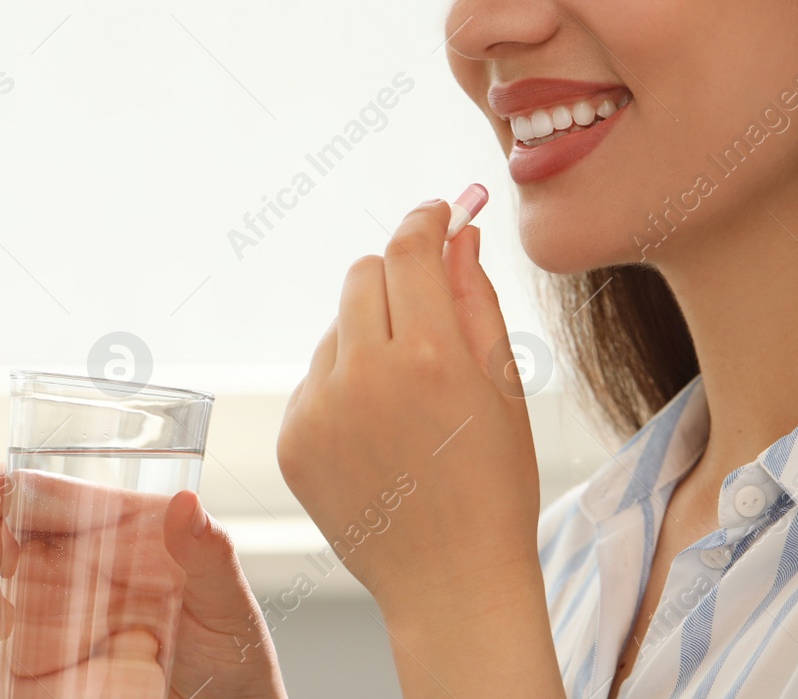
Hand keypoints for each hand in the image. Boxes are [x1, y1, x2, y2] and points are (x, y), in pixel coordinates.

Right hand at [0, 464, 285, 698]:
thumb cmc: (233, 645)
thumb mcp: (227, 596)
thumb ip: (208, 551)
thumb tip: (186, 503)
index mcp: (119, 533)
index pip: (57, 497)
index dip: (14, 486)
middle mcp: (83, 571)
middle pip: (15, 542)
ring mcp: (64, 620)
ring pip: (2, 598)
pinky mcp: (55, 669)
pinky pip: (9, 661)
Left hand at [275, 200, 543, 618]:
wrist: (451, 582)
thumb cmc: (494, 485)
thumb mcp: (506, 386)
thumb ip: (477, 298)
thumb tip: (458, 233)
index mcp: (430, 355)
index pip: (409, 248)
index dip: (424, 220)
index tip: (436, 214)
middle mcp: (365, 375)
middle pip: (362, 275)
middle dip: (395, 277)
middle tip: (426, 309)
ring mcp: (319, 409)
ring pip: (336, 327)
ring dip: (367, 336)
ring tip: (407, 397)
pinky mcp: (292, 440)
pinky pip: (314, 379)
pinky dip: (342, 386)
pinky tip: (378, 431)